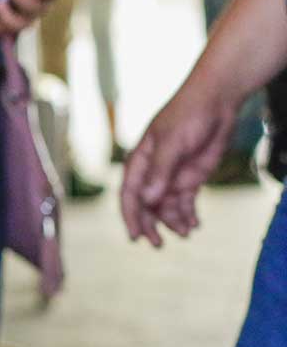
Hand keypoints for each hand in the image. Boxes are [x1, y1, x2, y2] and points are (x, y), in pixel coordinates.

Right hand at [121, 85, 237, 246]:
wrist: (216, 101)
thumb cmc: (188, 115)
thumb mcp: (172, 143)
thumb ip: (159, 172)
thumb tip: (148, 199)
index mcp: (140, 162)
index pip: (129, 194)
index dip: (130, 217)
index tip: (136, 236)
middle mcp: (153, 172)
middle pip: (146, 205)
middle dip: (151, 225)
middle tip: (157, 244)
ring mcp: (172, 176)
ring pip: (167, 207)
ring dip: (173, 221)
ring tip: (186, 233)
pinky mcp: (190, 178)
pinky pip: (185, 202)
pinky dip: (188, 214)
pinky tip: (194, 225)